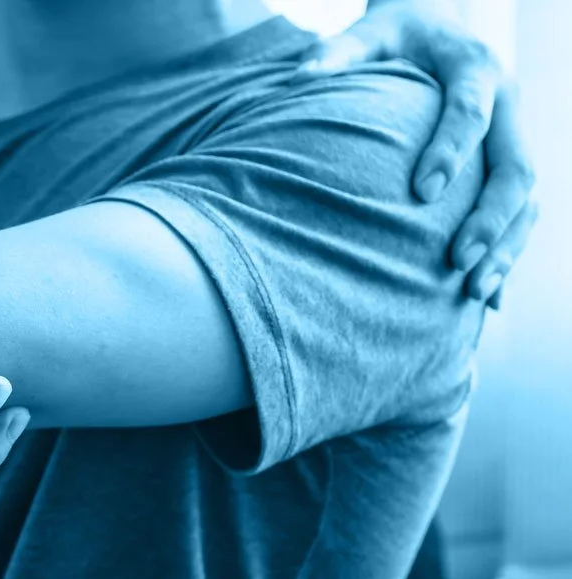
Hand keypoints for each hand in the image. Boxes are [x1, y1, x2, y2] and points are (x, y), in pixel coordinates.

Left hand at [294, 1, 537, 307]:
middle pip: (516, 165)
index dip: (451, 150)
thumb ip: (338, 53)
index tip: (422, 192)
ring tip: (474, 292)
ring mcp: (515, 135)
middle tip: (458, 260)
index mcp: (474, 69)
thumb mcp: (369, 33)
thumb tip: (298, 74)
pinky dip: (508, 254)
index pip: (470, 111)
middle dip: (491, 217)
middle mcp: (508, 102)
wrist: (435, 28)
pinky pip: (522, 214)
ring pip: (529, 197)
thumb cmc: (394, 36)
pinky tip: (489, 301)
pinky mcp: (509, 162)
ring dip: (507, 246)